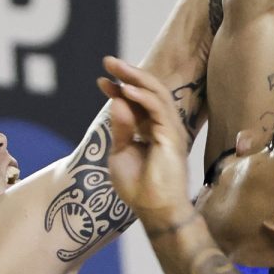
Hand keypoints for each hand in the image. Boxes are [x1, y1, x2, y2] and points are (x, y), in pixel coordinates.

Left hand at [97, 58, 194, 229]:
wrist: (155, 212)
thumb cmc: (139, 188)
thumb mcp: (120, 154)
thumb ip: (121, 128)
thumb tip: (117, 101)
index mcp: (151, 130)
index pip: (137, 101)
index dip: (119, 87)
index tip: (100, 80)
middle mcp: (163, 126)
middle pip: (149, 90)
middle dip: (128, 74)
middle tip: (108, 62)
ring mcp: (170, 130)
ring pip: (157, 93)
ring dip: (135, 78)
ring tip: (115, 69)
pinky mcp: (173, 136)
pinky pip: (159, 108)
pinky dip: (141, 96)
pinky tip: (124, 89)